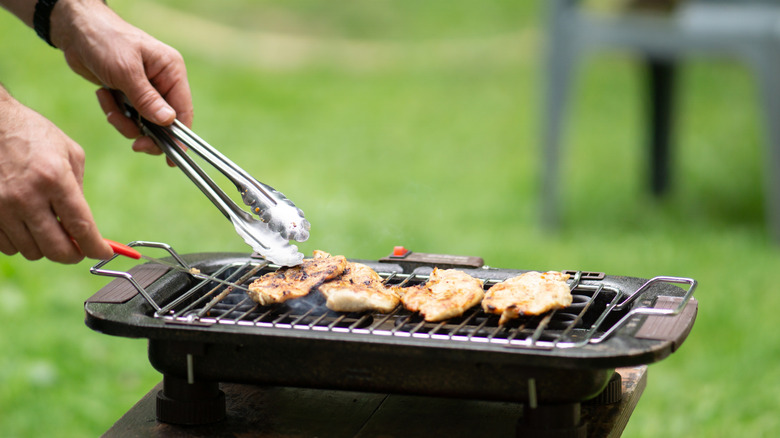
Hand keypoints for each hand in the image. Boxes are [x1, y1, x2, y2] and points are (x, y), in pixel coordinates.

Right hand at [0, 92, 112, 262]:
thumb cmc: (33, 134)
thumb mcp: (70, 153)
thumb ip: (79, 190)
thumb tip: (82, 225)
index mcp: (55, 179)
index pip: (81, 228)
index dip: (96, 247)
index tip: (104, 252)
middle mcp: (27, 196)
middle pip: (56, 249)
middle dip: (73, 255)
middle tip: (79, 248)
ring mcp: (1, 207)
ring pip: (31, 252)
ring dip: (45, 247)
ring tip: (49, 229)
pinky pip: (7, 247)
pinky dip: (21, 243)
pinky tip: (26, 226)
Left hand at [51, 0, 192, 157]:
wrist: (74, 30)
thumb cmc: (104, 41)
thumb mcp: (126, 71)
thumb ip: (147, 99)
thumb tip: (169, 122)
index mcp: (171, 71)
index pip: (183, 111)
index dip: (179, 136)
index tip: (171, 159)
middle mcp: (163, 81)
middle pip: (164, 122)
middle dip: (145, 132)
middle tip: (134, 143)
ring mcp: (146, 88)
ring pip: (143, 123)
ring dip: (125, 122)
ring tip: (109, 107)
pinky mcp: (129, 93)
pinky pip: (127, 116)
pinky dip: (114, 112)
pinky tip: (103, 95)